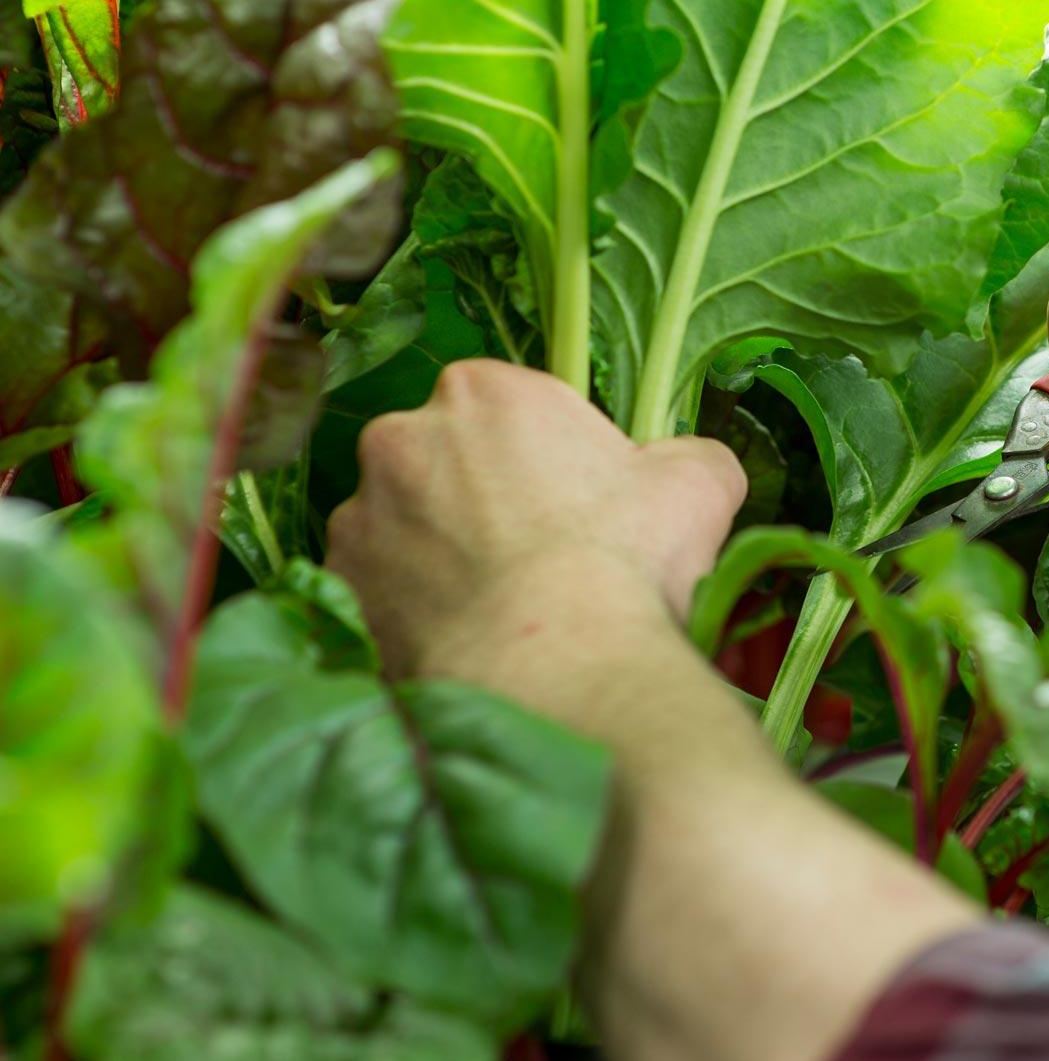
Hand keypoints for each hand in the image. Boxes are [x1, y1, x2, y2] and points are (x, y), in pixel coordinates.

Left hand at [327, 359, 745, 680]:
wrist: (556, 669)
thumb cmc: (626, 561)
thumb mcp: (699, 485)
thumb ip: (690, 454)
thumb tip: (689, 462)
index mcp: (484, 391)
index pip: (510, 408)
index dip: (547, 455)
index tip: (574, 502)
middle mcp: (401, 437)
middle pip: (444, 459)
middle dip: (480, 497)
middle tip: (537, 556)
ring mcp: (358, 516)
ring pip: (404, 526)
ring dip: (439, 555)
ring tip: (500, 610)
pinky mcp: (337, 590)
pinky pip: (377, 591)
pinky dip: (410, 611)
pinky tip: (463, 641)